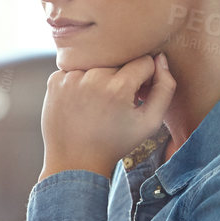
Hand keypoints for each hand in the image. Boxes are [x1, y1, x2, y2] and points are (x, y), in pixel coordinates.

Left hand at [40, 52, 175, 179]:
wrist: (75, 162)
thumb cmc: (115, 144)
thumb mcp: (150, 123)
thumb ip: (165, 88)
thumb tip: (161, 59)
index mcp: (118, 87)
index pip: (143, 61)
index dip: (146, 78)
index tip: (138, 95)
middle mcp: (92, 77)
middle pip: (120, 61)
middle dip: (123, 77)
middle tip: (118, 102)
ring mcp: (70, 77)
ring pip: (98, 63)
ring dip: (101, 77)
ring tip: (99, 103)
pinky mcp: (55, 81)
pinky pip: (76, 69)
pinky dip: (81, 81)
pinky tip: (82, 102)